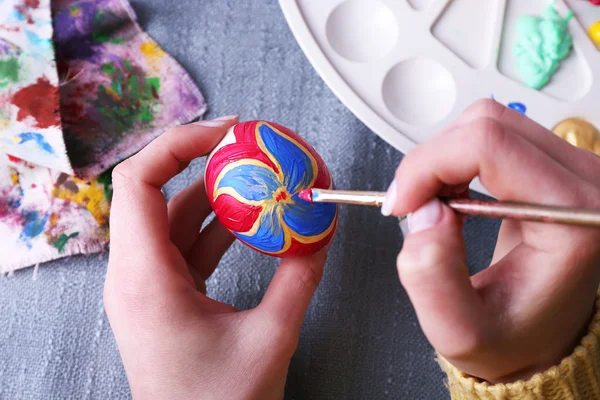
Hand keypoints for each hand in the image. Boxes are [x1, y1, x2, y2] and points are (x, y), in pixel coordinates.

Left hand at [104, 116, 328, 399]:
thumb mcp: (271, 338)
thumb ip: (300, 279)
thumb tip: (320, 234)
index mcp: (146, 280)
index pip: (139, 182)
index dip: (179, 144)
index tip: (226, 134)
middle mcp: (135, 275)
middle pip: (157, 191)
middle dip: (206, 163)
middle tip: (250, 147)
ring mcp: (147, 283)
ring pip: (175, 216)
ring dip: (217, 195)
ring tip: (260, 178)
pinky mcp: (164, 292)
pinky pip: (186, 242)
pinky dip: (219, 225)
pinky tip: (253, 219)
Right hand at [383, 100, 599, 382]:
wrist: (538, 336)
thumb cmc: (512, 337)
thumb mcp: (460, 331)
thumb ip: (432, 279)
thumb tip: (423, 212)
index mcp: (573, 219)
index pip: (490, 146)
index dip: (428, 166)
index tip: (402, 204)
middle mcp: (583, 183)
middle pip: (487, 124)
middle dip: (430, 162)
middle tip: (413, 207)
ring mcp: (571, 169)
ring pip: (487, 121)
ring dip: (442, 159)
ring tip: (433, 205)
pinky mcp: (552, 165)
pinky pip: (493, 134)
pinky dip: (454, 159)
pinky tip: (450, 195)